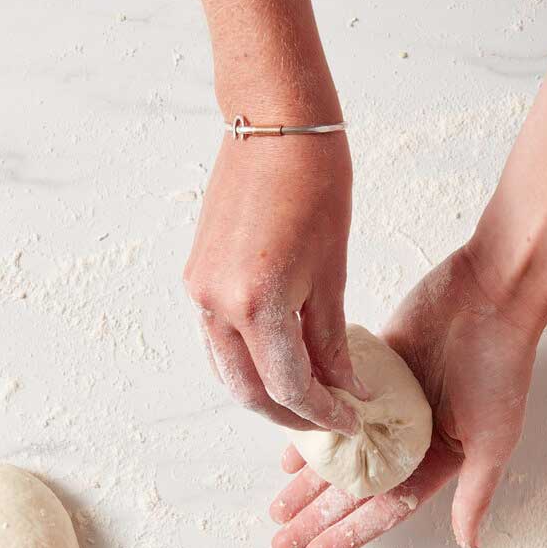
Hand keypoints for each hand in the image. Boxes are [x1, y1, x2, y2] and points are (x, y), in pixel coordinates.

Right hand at [184, 133, 365, 433]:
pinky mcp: (196, 277)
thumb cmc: (315, 184)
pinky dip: (246, 361)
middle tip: (328, 421)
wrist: (274, 126)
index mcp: (257, 303)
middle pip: (250, 389)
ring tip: (306, 398)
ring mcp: (199, 291)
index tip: (350, 421)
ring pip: (228, 369)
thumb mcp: (333, 271)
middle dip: (290, 414)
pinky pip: (217, 339)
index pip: (289, 385)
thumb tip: (344, 386)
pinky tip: (276, 364)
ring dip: (264, 392)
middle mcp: (217, 304)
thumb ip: (331, 338)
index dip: (322, 412)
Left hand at [269, 244, 539, 547]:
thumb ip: (476, 492)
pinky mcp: (373, 370)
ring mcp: (389, 405)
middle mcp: (410, 437)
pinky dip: (312, 427)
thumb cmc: (501, 366)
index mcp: (438, 458)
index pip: (384, 508)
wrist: (490, 294)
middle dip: (318, 515)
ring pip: (339, 451)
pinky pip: (334, 406)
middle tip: (282, 539)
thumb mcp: (493, 439)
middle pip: (354, 487)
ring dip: (308, 479)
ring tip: (277, 505)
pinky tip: (288, 450)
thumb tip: (470, 545)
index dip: (350, 533)